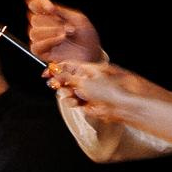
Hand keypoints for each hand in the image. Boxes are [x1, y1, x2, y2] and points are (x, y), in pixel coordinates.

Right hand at [25, 0, 102, 63]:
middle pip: (34, 19)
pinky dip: (48, 41)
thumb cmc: (86, 36)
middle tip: (68, 27)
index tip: (50, 7)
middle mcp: (44, 27)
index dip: (39, 4)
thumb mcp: (78, 19)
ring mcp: (42, 40)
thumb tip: (48, 7)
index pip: (35, 6)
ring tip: (66, 35)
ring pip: (34, 32)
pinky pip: (36, 46)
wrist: (91, 53)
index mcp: (50, 16)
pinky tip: (60, 40)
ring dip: (51, 32)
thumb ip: (61, 11)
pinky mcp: (42, 52)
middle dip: (52, 22)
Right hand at [45, 59, 171, 123]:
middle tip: (55, 85)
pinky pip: (76, 102)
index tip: (46, 73)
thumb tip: (55, 72)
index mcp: (90, 69)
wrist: (125, 105)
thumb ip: (67, 76)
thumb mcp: (86, 79)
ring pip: (70, 92)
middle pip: (67, 79)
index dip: (57, 69)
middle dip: (60, 82)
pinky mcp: (90, 104)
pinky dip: (73, 102)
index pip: (69, 66)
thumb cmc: (111, 88)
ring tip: (69, 95)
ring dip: (66, 94)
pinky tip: (75, 102)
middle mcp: (89, 79)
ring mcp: (90, 92)